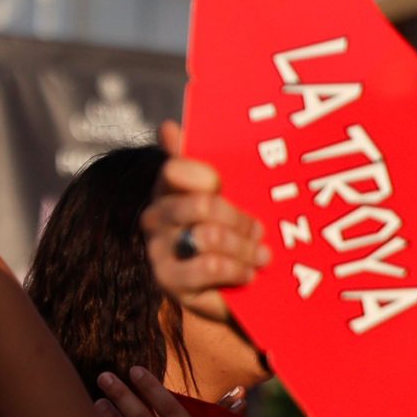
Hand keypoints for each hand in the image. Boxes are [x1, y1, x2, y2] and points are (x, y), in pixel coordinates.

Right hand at [140, 121, 269, 325]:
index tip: (223, 187)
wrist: (231, 288)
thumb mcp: (228, 196)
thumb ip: (203, 160)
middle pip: (202, 205)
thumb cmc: (231, 234)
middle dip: (241, 220)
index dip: (206, 177)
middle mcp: (156, 216)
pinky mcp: (168, 280)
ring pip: (209, 236)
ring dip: (244, 248)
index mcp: (168, 188)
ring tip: (260, 256)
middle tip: (260, 231)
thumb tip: (167, 127)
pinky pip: (210, 265)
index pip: (176, 170)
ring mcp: (159, 249)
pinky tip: (248, 273)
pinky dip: (238, 269)